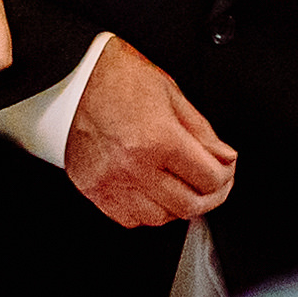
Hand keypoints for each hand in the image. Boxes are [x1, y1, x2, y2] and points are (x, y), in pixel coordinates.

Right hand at [60, 38, 237, 227]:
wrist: (71, 79)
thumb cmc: (115, 77)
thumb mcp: (170, 94)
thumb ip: (201, 132)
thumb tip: (223, 157)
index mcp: (157, 139)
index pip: (209, 178)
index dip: (227, 175)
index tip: (226, 167)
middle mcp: (133, 166)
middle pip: (189, 205)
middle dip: (211, 196)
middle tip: (214, 182)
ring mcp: (112, 182)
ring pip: (161, 218)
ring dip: (178, 206)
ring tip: (181, 185)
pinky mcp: (94, 190)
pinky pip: (130, 219)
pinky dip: (148, 211)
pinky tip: (152, 191)